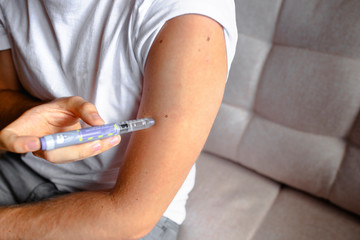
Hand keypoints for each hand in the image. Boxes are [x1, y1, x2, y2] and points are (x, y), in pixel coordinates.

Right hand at [0, 96, 120, 162]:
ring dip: (90, 150)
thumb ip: (83, 107)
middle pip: (49, 154)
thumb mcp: (67, 102)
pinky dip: (95, 148)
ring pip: (66, 157)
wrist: (54, 121)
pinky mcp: (62, 157)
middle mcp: (32, 146)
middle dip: (75, 149)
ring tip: (112, 138)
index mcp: (20, 130)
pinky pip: (77, 155)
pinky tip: (111, 140)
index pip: (9, 139)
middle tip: (97, 141)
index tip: (35, 143)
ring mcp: (47, 154)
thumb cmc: (55, 111)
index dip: (18, 144)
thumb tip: (99, 122)